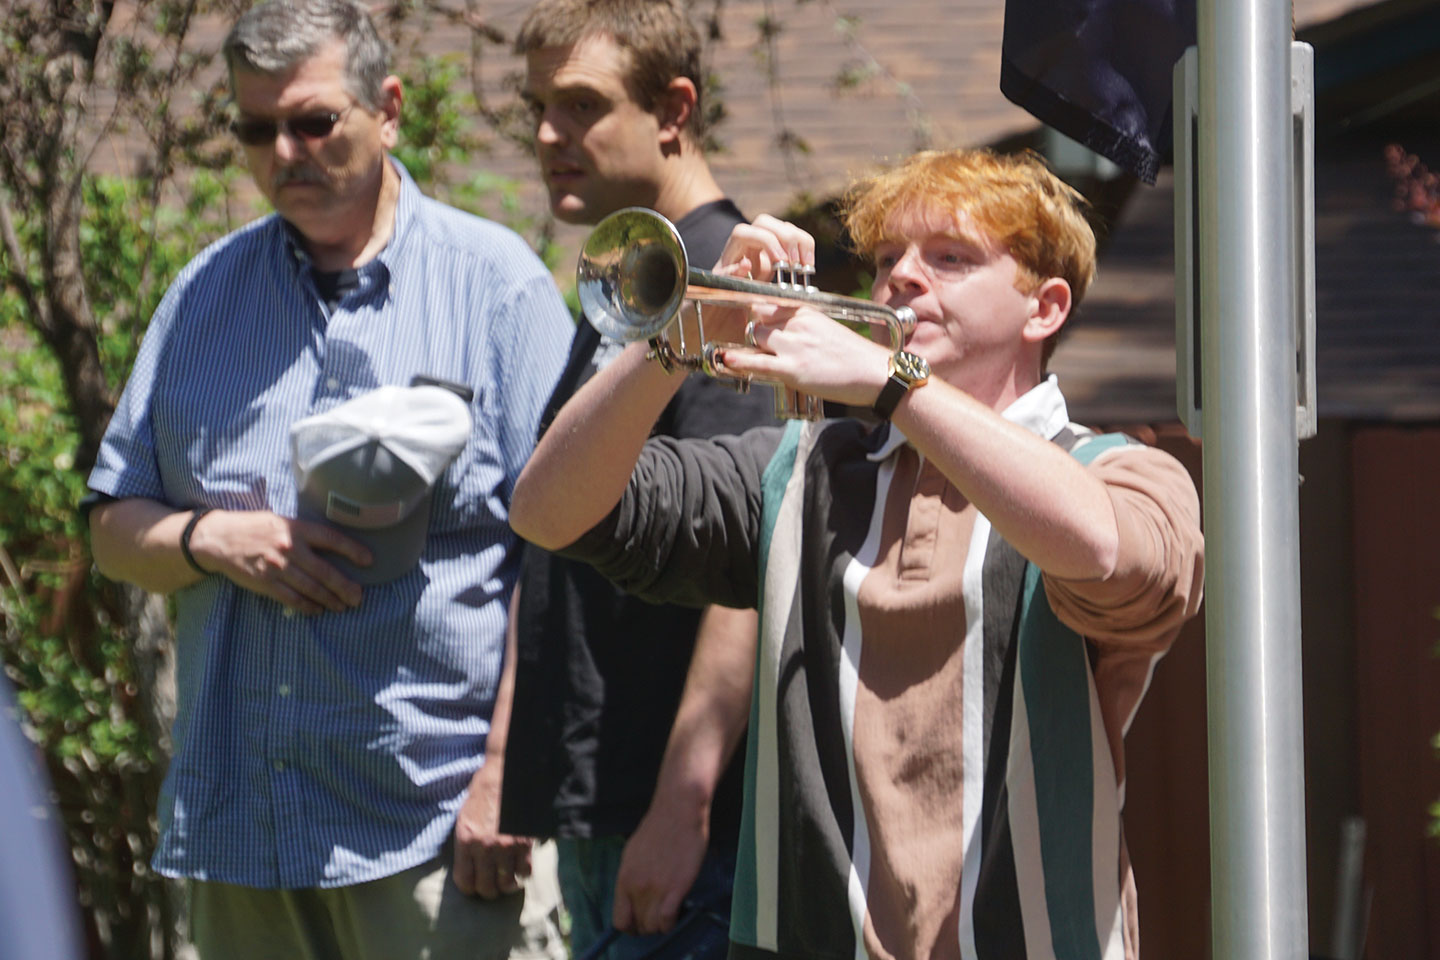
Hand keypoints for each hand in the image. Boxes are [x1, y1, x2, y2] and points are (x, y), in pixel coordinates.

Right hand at [188, 509, 368, 613]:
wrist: (219, 538)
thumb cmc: (254, 528)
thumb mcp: (282, 521)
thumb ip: (304, 533)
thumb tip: (332, 546)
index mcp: (296, 528)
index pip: (332, 539)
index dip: (353, 550)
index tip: (369, 561)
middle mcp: (289, 548)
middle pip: (325, 571)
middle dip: (345, 587)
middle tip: (359, 597)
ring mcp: (277, 567)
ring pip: (312, 589)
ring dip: (330, 600)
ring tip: (343, 606)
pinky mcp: (265, 583)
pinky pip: (292, 599)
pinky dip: (308, 606)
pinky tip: (318, 610)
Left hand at [452, 763, 532, 897]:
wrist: (505, 773)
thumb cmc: (482, 792)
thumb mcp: (464, 817)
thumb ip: (465, 843)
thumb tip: (467, 864)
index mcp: (466, 840)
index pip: (464, 881)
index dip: (469, 889)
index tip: (473, 888)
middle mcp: (485, 847)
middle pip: (486, 888)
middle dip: (488, 891)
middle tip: (491, 887)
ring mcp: (507, 846)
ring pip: (507, 883)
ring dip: (506, 886)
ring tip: (506, 882)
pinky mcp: (525, 842)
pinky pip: (525, 870)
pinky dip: (523, 874)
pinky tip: (520, 870)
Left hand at [612, 792, 708, 934]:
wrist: (678, 811)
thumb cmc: (658, 827)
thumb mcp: (633, 853)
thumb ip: (632, 877)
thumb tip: (633, 894)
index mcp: (624, 878)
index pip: (620, 920)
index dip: (631, 926)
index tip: (640, 922)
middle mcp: (636, 887)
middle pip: (639, 926)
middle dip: (648, 925)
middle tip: (659, 915)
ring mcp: (655, 889)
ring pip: (653, 927)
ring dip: (661, 925)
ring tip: (669, 913)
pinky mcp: (675, 889)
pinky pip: (668, 920)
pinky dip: (672, 922)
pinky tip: (677, 911)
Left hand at [716, 214, 816, 281]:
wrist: (738, 287)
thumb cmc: (730, 286)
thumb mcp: (727, 284)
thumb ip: (732, 276)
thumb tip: (746, 264)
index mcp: (735, 243)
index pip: (748, 232)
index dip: (767, 243)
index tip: (781, 263)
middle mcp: (750, 234)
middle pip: (766, 222)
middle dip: (785, 240)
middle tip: (794, 265)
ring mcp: (768, 236)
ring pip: (786, 227)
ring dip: (800, 244)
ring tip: (805, 267)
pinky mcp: (783, 243)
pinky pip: (798, 238)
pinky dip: (807, 249)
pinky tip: (808, 267)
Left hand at [717, 300, 892, 409]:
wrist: (875, 373)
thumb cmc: (853, 357)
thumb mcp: (825, 331)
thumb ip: (801, 328)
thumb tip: (781, 333)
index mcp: (806, 311)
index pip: (768, 302)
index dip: (754, 312)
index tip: (745, 316)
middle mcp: (797, 322)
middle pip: (757, 318)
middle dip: (751, 330)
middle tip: (749, 341)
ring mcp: (793, 344)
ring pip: (754, 336)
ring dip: (749, 346)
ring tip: (745, 356)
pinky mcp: (792, 367)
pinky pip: (757, 361)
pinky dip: (739, 361)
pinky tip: (726, 359)